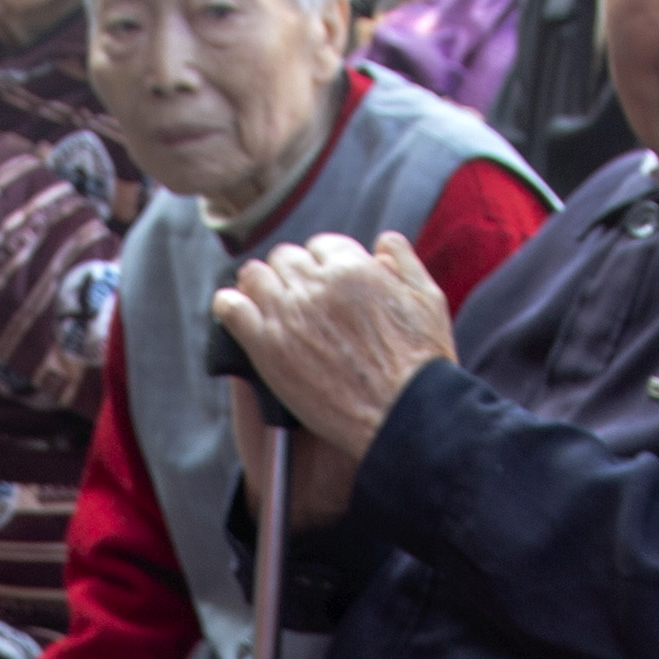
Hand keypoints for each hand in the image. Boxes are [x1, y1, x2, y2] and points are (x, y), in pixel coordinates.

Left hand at [213, 231, 454, 474]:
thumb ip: (404, 261)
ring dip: (261, 286)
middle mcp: (316, 286)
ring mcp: (288, 315)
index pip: (322, 246)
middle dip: (294, 275)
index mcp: (353, 268)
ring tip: (269, 306)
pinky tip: (238, 313)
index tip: (327, 286)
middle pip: (287, 258)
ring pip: (256, 275)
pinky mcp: (267, 348)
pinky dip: (230, 306)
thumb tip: (381, 242)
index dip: (325, 266)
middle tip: (300, 300)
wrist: (403, 415)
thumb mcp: (428, 298)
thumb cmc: (421, 364)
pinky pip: (230, 308)